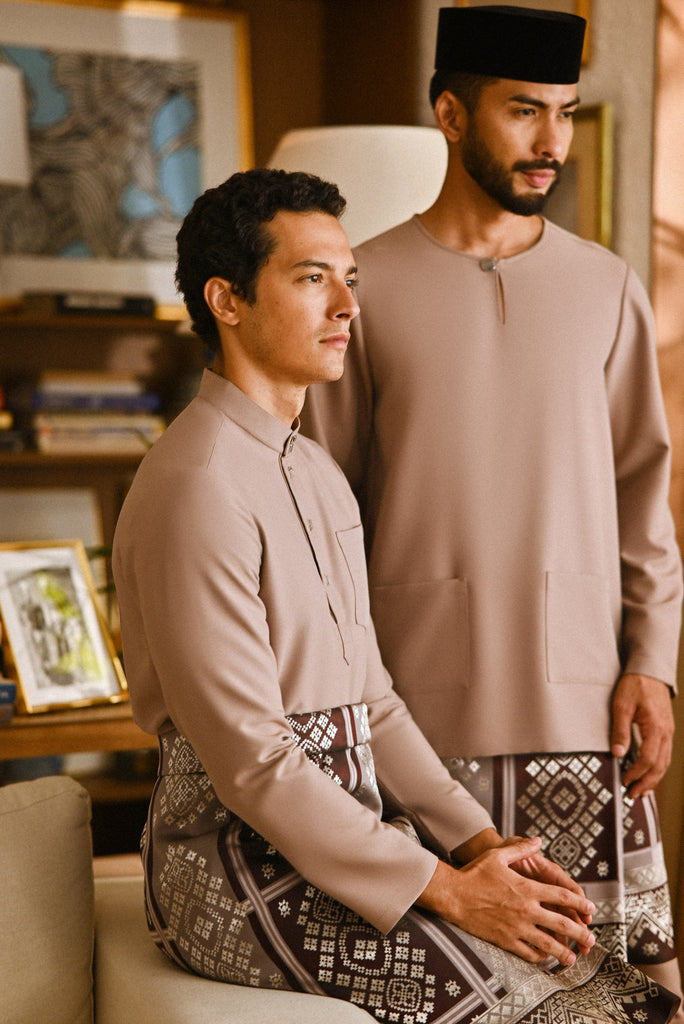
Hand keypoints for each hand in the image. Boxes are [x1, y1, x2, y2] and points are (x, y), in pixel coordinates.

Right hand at [417, 836, 595, 965]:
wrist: (453, 895)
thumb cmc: (474, 873)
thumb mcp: (498, 855)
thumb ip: (521, 849)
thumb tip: (538, 840)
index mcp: (527, 888)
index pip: (562, 896)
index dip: (579, 903)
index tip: (590, 909)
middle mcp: (526, 910)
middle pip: (562, 924)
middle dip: (580, 933)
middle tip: (590, 940)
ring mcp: (517, 927)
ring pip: (548, 944)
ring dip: (564, 952)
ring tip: (572, 957)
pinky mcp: (506, 940)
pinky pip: (528, 953)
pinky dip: (540, 957)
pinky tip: (544, 958)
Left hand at [610, 673, 673, 797]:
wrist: (649, 670)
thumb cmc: (635, 684)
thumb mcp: (621, 705)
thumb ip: (620, 730)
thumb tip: (618, 753)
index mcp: (656, 727)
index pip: (648, 759)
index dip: (637, 773)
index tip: (625, 780)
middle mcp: (666, 732)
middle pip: (660, 766)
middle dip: (647, 783)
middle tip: (634, 795)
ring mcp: (668, 731)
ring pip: (665, 762)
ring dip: (654, 779)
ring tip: (642, 791)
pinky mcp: (666, 729)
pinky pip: (665, 754)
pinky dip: (658, 767)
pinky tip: (649, 773)